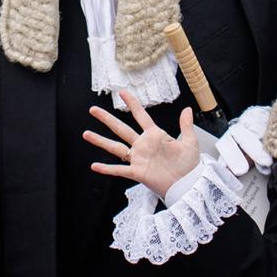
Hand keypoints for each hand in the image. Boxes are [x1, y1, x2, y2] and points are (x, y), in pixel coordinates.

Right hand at [84, 93, 200, 198]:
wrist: (188, 184)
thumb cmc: (189, 165)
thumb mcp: (190, 142)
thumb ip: (186, 125)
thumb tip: (188, 109)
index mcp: (155, 135)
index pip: (140, 116)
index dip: (132, 104)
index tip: (123, 92)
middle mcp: (143, 145)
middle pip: (121, 129)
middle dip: (107, 119)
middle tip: (94, 110)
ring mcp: (138, 158)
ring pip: (115, 147)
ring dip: (100, 141)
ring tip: (86, 133)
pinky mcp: (137, 172)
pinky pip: (119, 170)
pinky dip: (106, 168)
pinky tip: (95, 165)